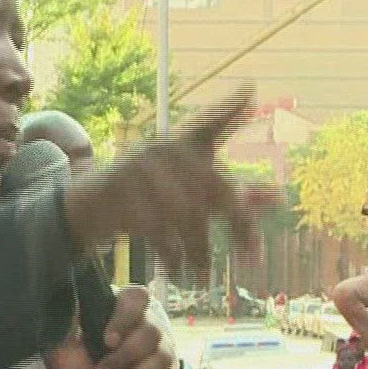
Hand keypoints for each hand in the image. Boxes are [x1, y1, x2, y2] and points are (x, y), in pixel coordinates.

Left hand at [44, 287, 178, 368]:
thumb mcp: (62, 347)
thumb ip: (68, 323)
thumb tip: (73, 300)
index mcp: (121, 310)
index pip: (137, 298)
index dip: (125, 317)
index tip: (108, 341)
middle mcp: (147, 326)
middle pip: (151, 332)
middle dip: (124, 358)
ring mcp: (161, 352)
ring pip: (161, 359)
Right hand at [61, 89, 270, 273]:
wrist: (88, 211)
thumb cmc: (149, 201)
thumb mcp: (191, 198)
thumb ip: (235, 198)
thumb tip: (279, 198)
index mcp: (181, 144)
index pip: (208, 123)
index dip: (228, 109)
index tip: (250, 90)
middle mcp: (163, 150)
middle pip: (214, 185)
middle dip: (239, 224)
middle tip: (253, 257)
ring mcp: (139, 169)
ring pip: (188, 214)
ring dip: (200, 252)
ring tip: (205, 277)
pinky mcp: (120, 193)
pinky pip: (157, 229)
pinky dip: (172, 256)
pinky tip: (178, 273)